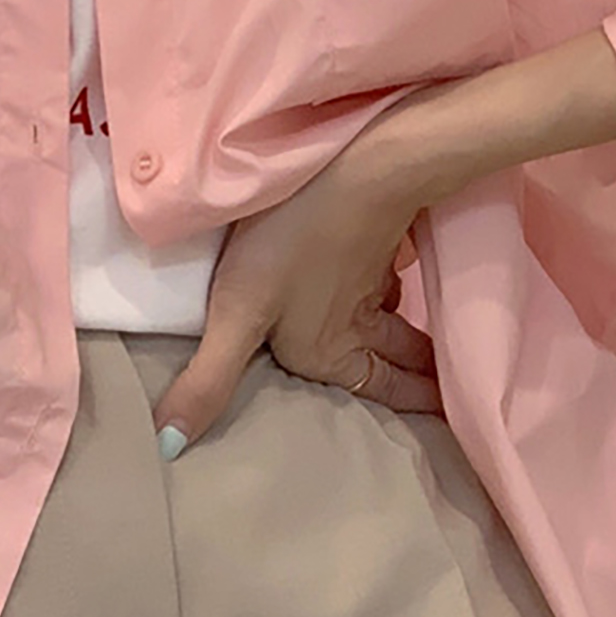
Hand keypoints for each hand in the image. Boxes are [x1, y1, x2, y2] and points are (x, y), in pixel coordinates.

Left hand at [149, 153, 440, 459]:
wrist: (351, 167)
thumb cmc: (290, 243)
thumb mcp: (238, 314)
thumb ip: (210, 380)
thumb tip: (170, 449)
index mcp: (334, 355)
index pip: (388, 396)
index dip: (416, 413)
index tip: (444, 431)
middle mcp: (361, 325)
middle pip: (401, 364)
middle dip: (418, 385)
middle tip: (443, 404)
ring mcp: (371, 282)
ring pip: (397, 326)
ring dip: (409, 344)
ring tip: (417, 360)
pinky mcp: (371, 244)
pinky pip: (388, 289)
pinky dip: (391, 300)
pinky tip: (381, 292)